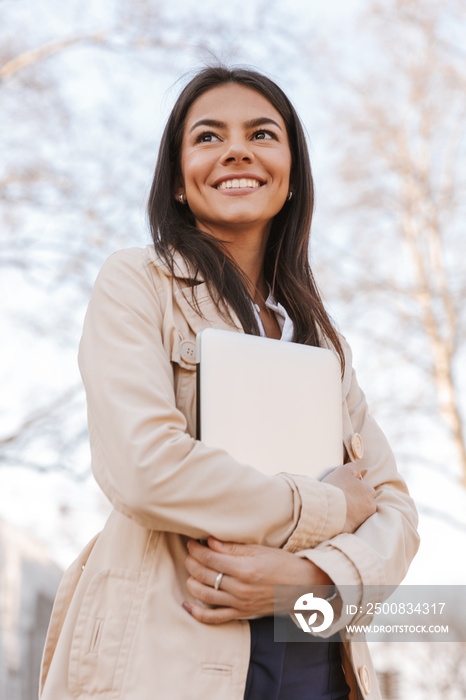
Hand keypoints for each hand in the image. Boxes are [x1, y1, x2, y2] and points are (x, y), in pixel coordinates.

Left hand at [183, 537, 331, 623]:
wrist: (302, 586)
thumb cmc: (282, 563)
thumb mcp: (259, 550)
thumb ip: (233, 548)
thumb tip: (209, 542)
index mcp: (245, 569)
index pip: (211, 559)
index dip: (197, 550)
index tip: (192, 543)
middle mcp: (240, 588)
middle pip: (205, 576)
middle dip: (192, 563)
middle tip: (189, 553)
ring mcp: (240, 604)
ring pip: (205, 596)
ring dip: (191, 582)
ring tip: (190, 571)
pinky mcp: (241, 614)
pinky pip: (214, 618)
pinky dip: (198, 613)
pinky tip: (188, 604)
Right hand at [322, 464, 375, 532]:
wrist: (326, 509)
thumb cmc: (335, 488)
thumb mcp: (344, 470)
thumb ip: (354, 468)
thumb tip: (358, 472)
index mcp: (369, 491)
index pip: (363, 488)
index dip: (352, 488)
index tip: (342, 488)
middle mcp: (370, 506)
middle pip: (362, 502)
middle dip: (354, 501)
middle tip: (339, 498)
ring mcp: (363, 519)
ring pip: (357, 514)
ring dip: (350, 511)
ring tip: (336, 508)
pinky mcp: (354, 530)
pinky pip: (350, 524)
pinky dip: (345, 521)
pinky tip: (335, 516)